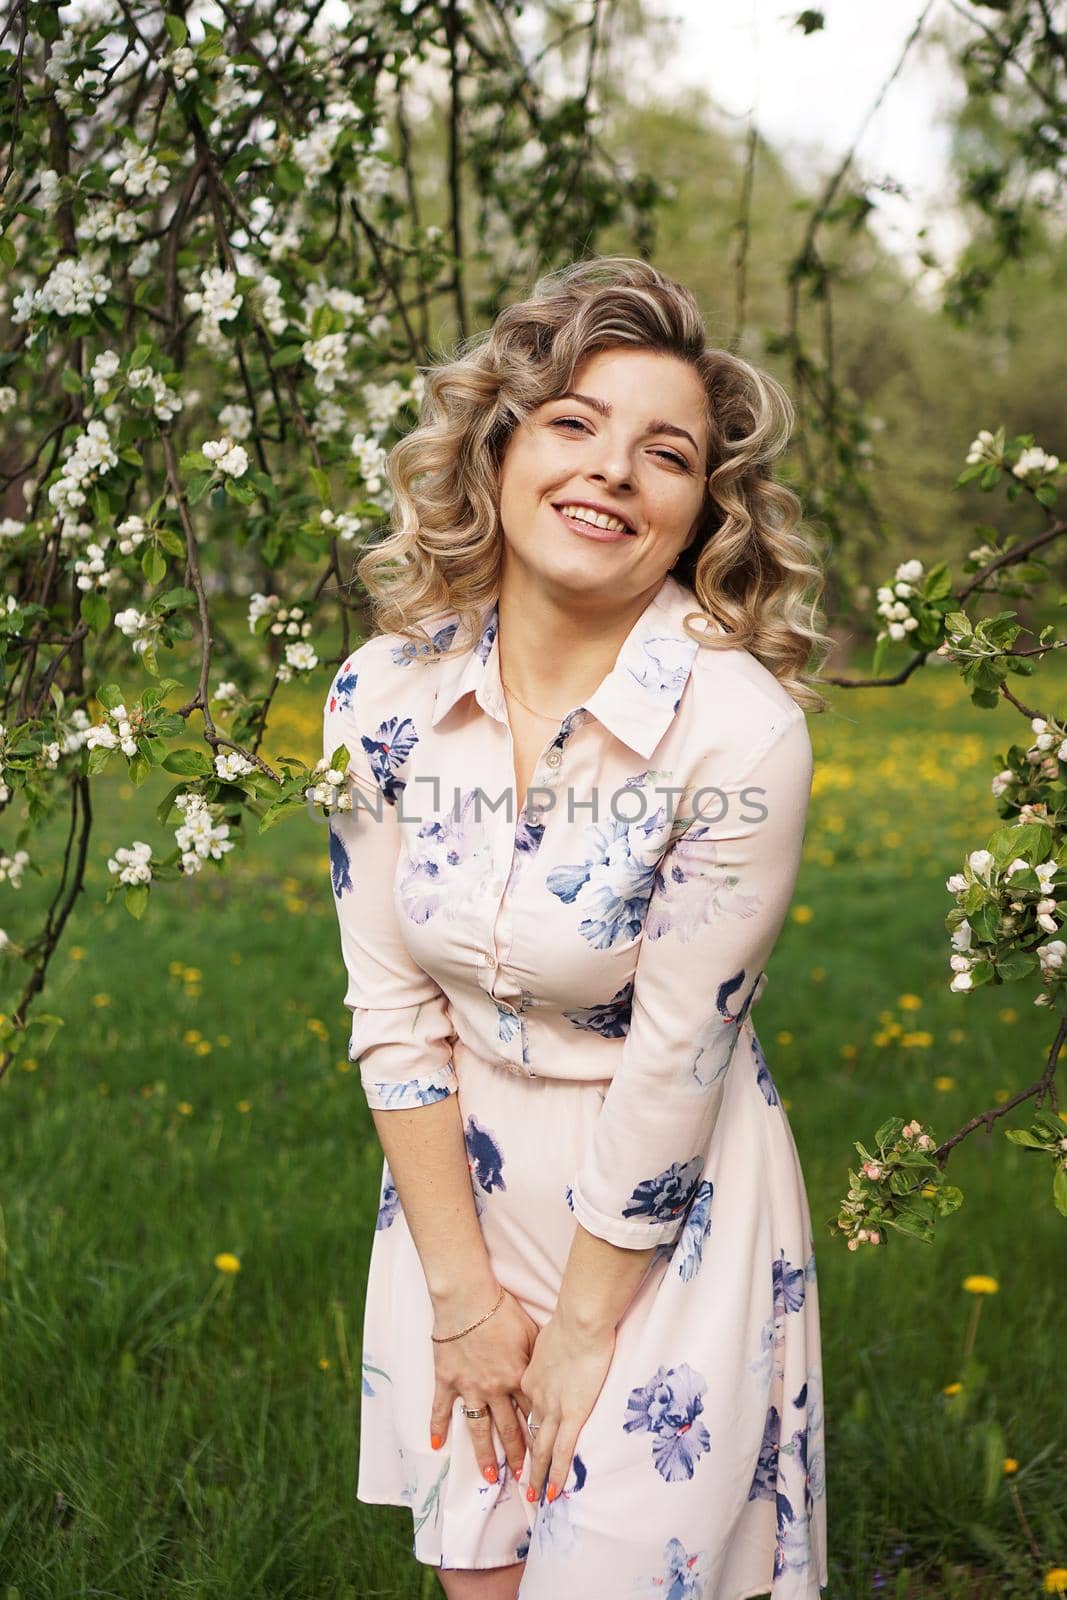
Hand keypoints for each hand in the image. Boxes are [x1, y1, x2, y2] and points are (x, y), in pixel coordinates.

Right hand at [429, 1284, 540, 1486]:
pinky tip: (436, 1446)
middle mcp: (494, 1389)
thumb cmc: (502, 1310)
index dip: (541, 1434)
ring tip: (489, 1476)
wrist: (468, 1298)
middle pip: (508, 1428)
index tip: (547, 1454)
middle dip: (518, 1455)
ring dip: (485, 1454)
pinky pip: (441, 1408)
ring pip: (478, 1428)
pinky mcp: (446, 1380)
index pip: (532, 1412)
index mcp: (517, 1377)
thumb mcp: (530, 1332)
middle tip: (524, 1479)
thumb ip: (536, 1358)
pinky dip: (437, 1427)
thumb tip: (549, 1374)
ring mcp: (469, 1387)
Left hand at [517, 1309, 614, 1504]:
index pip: (524, 1408)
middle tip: (515, 1480)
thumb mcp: (546, 1337)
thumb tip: (551, 1351)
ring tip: (531, 1495)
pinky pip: (561, 1451)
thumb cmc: (568, 1321)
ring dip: (535, 1474)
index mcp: (528, 1378)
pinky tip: (554, 1492)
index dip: (523, 1426)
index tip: (521, 1440)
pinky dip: (557, 1474)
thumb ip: (546, 1352)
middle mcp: (534, 1397)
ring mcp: (552, 1408)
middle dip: (521, 1460)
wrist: (579, 1321)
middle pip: (526, 1433)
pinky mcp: (572, 1414)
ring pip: (540, 1448)